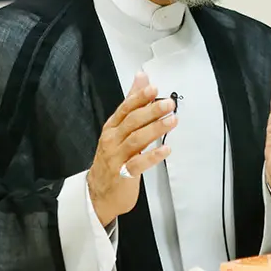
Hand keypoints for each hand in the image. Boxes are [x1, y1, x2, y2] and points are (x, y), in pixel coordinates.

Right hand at [86, 71, 176, 226]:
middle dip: (151, 111)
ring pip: (136, 140)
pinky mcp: (124, 174)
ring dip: (155, 129)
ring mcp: (117, 157)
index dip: (139, 98)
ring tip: (172, 121)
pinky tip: (165, 149)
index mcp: (112, 127)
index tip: (153, 89)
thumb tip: (142, 78)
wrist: (98, 192)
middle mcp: (113, 140)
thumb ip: (132, 103)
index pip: (125, 108)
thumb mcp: (119, 129)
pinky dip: (152, 156)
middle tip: (168, 104)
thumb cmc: (112, 157)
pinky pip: (138, 164)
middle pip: (132, 122)